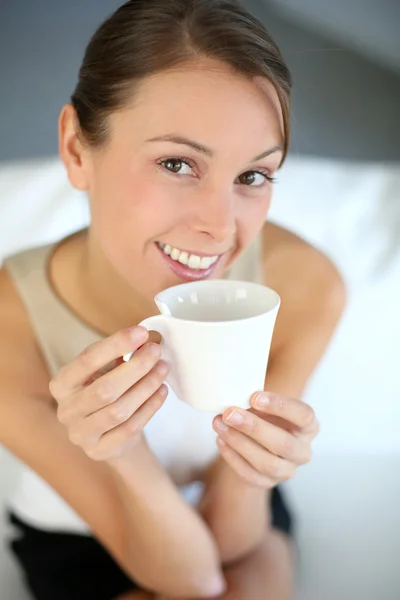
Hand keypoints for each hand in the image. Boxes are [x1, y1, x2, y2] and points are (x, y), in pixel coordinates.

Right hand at [50, 326, 168, 460]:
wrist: (109, 436)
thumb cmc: (105, 394)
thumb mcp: (104, 372)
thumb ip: (118, 355)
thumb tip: (143, 339)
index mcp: (62, 384)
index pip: (86, 361)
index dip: (115, 345)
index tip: (141, 333)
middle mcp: (66, 411)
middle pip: (104, 389)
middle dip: (135, 367)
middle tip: (156, 351)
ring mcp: (81, 434)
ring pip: (118, 410)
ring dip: (146, 386)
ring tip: (162, 369)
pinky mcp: (100, 451)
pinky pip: (130, 428)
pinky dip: (150, 407)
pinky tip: (162, 391)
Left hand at [212, 391, 318, 487]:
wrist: (259, 443)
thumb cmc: (266, 416)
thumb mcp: (268, 405)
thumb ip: (258, 400)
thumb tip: (234, 396)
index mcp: (309, 427)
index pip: (303, 416)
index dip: (280, 406)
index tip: (254, 396)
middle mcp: (303, 451)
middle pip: (284, 444)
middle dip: (254, 428)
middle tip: (230, 414)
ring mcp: (288, 470)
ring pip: (267, 463)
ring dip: (239, 443)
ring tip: (219, 424)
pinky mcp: (269, 483)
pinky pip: (251, 475)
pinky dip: (233, 457)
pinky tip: (220, 440)